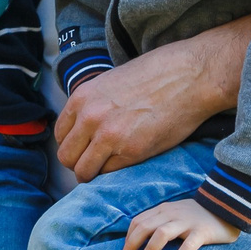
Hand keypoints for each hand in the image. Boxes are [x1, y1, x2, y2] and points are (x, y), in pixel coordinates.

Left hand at [55, 39, 231, 181]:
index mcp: (81, 98)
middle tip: (95, 163)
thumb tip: (85, 127)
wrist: (190, 75)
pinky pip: (111, 173)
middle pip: (66, 158)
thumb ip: (94, 105)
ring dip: (94, 174)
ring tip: (109, 168)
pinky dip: (117, 173)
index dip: (72, 145)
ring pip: (84, 172)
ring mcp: (109, 136)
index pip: (60, 135)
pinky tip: (128, 162)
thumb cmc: (157, 75)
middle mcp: (89, 118)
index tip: (84, 149)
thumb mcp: (111, 83)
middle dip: (78, 164)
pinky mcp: (132, 151)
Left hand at [122, 197, 239, 249]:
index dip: (128, 238)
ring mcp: (187, 222)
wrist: (227, 206)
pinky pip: (188, 245)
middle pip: (145, 227)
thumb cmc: (196, 216)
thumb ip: (160, 222)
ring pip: (162, 234)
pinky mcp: (202, 232)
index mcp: (163, 210)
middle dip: (132, 244)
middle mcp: (172, 214)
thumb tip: (141, 241)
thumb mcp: (175, 214)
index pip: (138, 221)